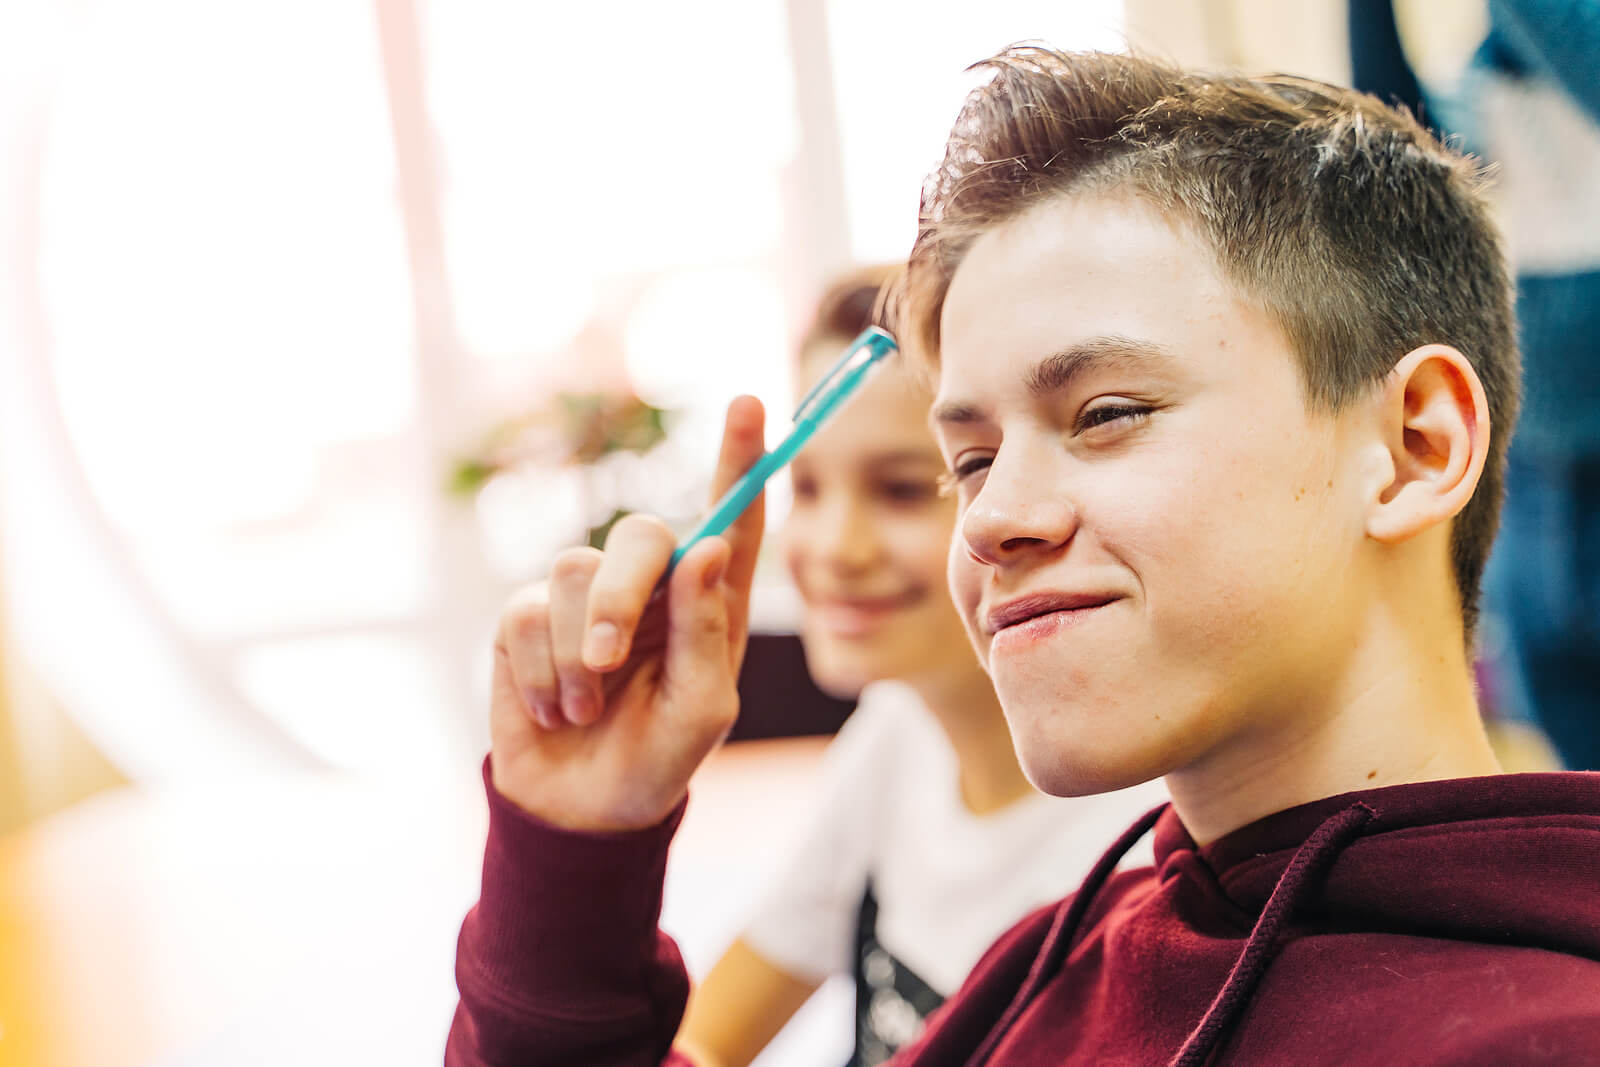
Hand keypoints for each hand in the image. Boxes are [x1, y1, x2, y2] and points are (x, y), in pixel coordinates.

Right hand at [488, 396, 765, 830]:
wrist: (582, 808)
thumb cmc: (658, 758)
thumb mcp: (700, 709)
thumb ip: (704, 629)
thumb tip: (706, 547)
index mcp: (709, 602)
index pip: (730, 519)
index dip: (739, 460)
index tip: (747, 403)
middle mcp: (650, 586)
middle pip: (640, 536)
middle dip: (618, 597)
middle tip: (606, 660)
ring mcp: (585, 597)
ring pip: (573, 572)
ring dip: (575, 655)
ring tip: (586, 708)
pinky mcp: (529, 619)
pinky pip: (524, 614)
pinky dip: (539, 672)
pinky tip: (554, 711)